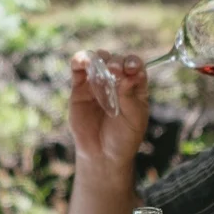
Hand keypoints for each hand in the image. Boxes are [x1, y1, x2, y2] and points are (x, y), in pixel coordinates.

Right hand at [69, 50, 149, 176]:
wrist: (102, 155)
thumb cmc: (123, 137)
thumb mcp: (133, 119)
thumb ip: (130, 97)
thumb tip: (130, 74)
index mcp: (134, 85)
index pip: (135, 65)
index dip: (133, 63)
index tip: (131, 69)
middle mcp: (116, 80)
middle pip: (116, 60)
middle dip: (116, 62)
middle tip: (115, 71)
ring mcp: (97, 82)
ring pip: (98, 59)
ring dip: (99, 59)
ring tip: (100, 69)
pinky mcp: (79, 87)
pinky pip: (78, 68)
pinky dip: (79, 60)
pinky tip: (82, 62)